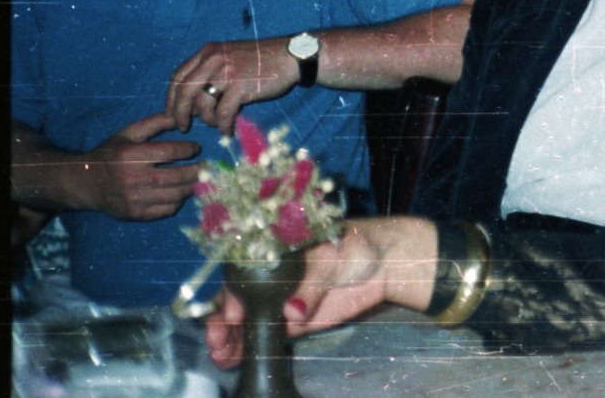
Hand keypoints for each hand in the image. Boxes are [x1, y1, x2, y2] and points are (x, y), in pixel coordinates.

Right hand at [77, 112, 201, 219]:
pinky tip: (180, 192)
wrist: (85, 183)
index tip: (196, 148)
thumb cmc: (110, 154)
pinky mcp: (135, 214)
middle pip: (175, 176)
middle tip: (206, 166)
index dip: (187, 149)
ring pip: (174, 195)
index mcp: (130, 155)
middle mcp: (132, 178)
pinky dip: (178, 201)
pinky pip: (165, 210)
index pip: (169, 152)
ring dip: (191, 186)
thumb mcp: (128, 133)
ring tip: (198, 179)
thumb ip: (154, 123)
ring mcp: (134, 199)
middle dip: (196, 171)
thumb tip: (179, 117)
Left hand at [167, 38, 297, 133]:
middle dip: (180, 113)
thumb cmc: (261, 60)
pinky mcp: (240, 87)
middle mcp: (212, 60)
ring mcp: (226, 73)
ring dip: (207, 119)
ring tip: (217, 123)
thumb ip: (210, 72)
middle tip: (183, 127)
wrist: (290, 56)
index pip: (178, 76)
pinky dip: (223, 125)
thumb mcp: (229, 57)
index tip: (172, 113)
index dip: (171, 98)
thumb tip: (193, 100)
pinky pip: (223, 113)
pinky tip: (227, 130)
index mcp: (207, 52)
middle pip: (184, 92)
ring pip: (202, 104)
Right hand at [206, 217, 436, 368]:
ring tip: (222, 357)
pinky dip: (249, 348)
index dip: (231, 295)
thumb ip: (311, 285)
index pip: (244, 274)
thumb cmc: (356, 245)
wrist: (387, 264)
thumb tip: (292, 313)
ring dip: (231, 340)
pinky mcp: (295, 322)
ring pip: (247, 321)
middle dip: (222, 322)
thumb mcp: (332, 257)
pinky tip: (235, 360)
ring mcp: (282, 301)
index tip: (228, 315)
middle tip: (217, 343)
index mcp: (276, 253)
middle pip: (239, 300)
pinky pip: (266, 335)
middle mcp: (272, 277)